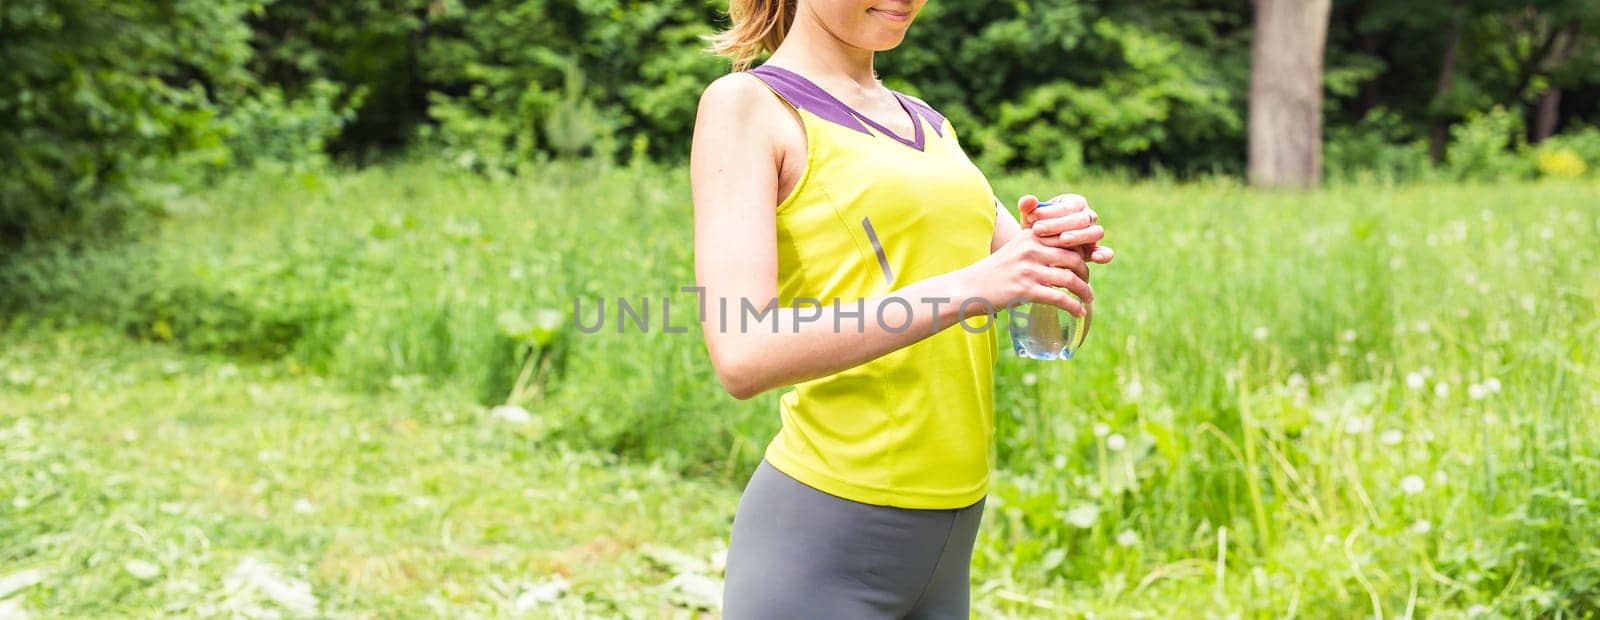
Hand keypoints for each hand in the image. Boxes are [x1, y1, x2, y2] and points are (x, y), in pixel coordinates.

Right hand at [963, 226, 1091, 317]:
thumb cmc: (995, 271)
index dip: (1083, 252)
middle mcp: (1031, 249)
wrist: (970, 288)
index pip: (1068, 239)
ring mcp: (1028, 270)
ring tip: (1088, 299)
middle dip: (1086, 273)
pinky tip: (1079, 312)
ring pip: (1070, 279)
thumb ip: (1038, 248)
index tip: (1086, 264)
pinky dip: (1074, 306)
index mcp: (1030, 236)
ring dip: (1084, 291)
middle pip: (1074, 258)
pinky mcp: (1025, 290)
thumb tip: (1068, 256)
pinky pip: (1059, 298)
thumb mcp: (1016, 250)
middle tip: (1086, 283)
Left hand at [1017, 194, 1114, 263]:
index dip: (1050, 211)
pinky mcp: (1094, 251)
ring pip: (1095, 232)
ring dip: (1079, 236)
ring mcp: (1093, 234)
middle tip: (1039, 230)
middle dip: (1060, 224)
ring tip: (1062, 240)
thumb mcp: (1029, 219)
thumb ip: (1027, 208)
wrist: (1040, 250)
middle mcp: (1087, 216)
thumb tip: (1027, 200)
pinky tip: (1096, 258)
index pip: (1068, 205)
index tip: (1030, 217)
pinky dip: (1103, 254)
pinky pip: (1104, 251)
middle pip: (1081, 218)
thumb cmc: (1035, 229)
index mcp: (1074, 203)